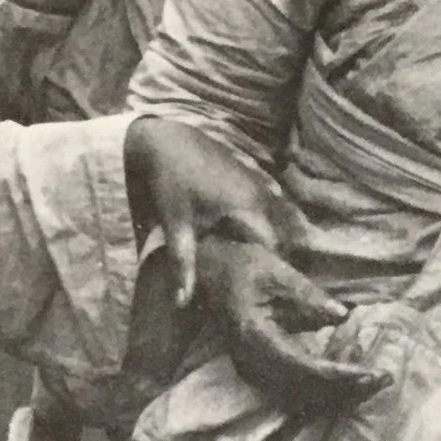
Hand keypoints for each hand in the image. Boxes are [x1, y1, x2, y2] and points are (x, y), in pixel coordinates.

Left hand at [123, 116, 301, 306]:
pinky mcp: (250, 176)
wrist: (165, 139)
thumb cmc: (170, 181)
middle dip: (266, 256)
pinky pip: (264, 205)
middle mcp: (260, 194)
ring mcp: (258, 182)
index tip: (257, 288)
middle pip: (276, 235)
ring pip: (271, 220)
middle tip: (250, 278)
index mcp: (247, 207)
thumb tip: (182, 301)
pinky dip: (257, 221)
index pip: (273, 248)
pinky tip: (240, 234)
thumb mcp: (175, 224)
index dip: (268, 269)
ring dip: (261, 239)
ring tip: (246, 261)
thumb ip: (183, 263)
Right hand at [198, 237, 372, 415]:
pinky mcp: (257, 369)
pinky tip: (346, 382)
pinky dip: (322, 391)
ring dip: (336, 395)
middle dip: (346, 390)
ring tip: (371, 383)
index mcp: (254, 335)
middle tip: (383, 379)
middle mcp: (250, 360)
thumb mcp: (277, 272)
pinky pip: (292, 391)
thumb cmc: (242, 266)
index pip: (302, 367)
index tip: (372, 373)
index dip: (339, 375)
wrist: (209, 272)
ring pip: (299, 397)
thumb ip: (309, 296)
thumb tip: (342, 317)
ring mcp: (250, 368)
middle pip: (303, 390)